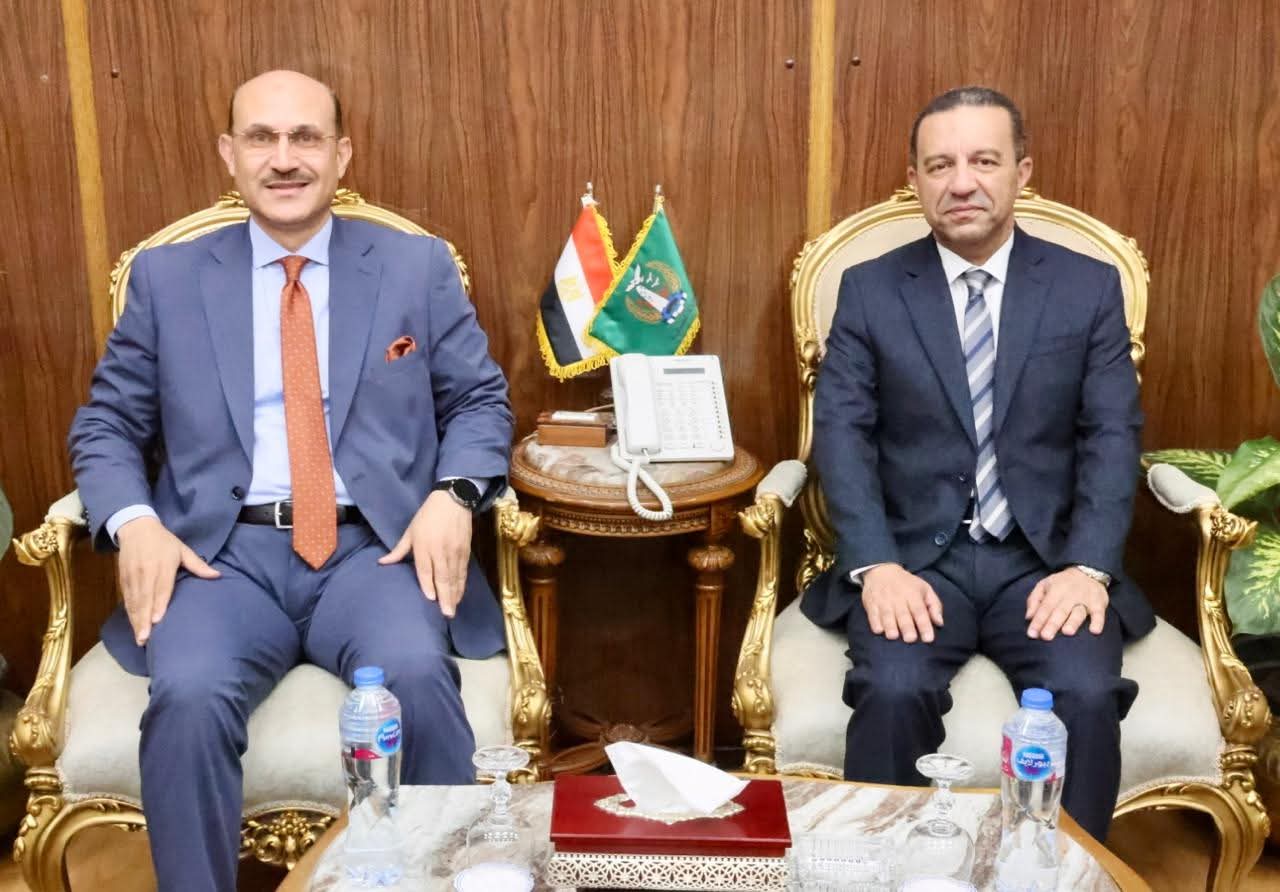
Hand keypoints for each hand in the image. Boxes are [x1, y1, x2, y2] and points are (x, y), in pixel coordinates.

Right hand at [115, 516, 219, 645]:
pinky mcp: (123, 579)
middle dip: (143, 620)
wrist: (136, 528)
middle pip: (144, 599)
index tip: (157, 621)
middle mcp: (146, 573)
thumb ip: (198, 565)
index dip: (158, 604)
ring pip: (134, 602)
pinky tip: (134, 625)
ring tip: (140, 638)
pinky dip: (130, 613)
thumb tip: (217, 576)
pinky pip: (127, 599)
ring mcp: (132, 576)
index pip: (160, 588)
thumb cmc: (163, 541)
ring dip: (135, 620)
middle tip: (145, 639)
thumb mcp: (182, 549)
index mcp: (162, 566)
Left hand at [378, 490, 472, 617]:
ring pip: (455, 577)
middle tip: (446, 614)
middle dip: (445, 597)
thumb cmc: (427, 516)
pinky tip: (459, 595)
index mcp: (424, 546)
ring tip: (453, 609)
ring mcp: (454, 552)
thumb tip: (382, 563)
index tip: (430, 599)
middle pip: (443, 577)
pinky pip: (463, 572)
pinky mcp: (465, 551)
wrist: (453, 500)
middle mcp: (440, 551)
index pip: (426, 569)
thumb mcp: (410, 531)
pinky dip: (461, 584)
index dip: (428, 584)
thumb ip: (398, 550)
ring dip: (454, 594)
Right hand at [861, 563, 943, 642]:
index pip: (920, 611)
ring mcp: (883, 601)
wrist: (882, 571)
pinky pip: (872, 614)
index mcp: (913, 594)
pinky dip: (875, 622)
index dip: (924, 625)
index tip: (928, 638)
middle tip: (910, 639)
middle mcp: (898, 598)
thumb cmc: (907, 584)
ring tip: (893, 636)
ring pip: (886, 615)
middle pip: (903, 614)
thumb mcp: (925, 589)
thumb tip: (939, 623)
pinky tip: (879, 630)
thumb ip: (934, 606)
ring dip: (890, 626)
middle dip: (906, 627)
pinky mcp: (871, 604)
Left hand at [1025, 567, 1108, 639]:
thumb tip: (1028, 617)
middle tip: (1045, 637)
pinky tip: (1095, 631)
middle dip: (1052, 624)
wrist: (1088, 572)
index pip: (1045, 607)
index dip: (1038, 621)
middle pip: (1060, 611)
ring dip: (1073, 622)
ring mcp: (1085, 599)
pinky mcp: (1099, 604)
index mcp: (1055, 590)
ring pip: (1078, 612)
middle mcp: (1070, 595)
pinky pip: (1099, 614)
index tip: (1032, 634)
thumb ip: (1034, 600)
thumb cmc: (1061, 583)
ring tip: (1067, 632)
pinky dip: (1098, 622)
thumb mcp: (1044, 585)